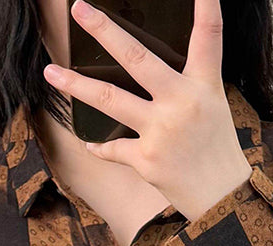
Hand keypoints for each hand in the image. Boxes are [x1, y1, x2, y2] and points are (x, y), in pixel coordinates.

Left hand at [43, 0, 253, 222]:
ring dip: (75, 85)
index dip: (206, 7)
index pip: (208, 37)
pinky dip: (100, 147)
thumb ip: (187, 84)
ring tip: (51, 73)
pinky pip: (112, 148)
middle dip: (104, 31)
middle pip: (136, 58)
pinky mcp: (146, 159)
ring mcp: (161, 130)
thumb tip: (153, 70)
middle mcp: (181, 102)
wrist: (221, 199)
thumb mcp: (214, 107)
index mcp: (204, 86)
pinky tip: (90, 144)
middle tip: (79, 9)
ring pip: (109, 99)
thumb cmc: (216, 150)